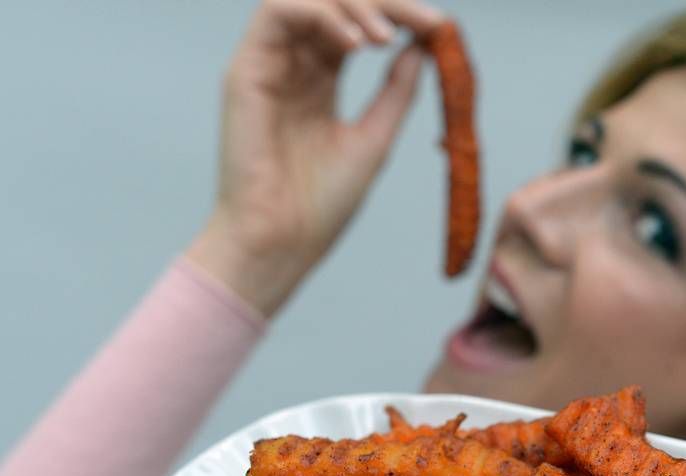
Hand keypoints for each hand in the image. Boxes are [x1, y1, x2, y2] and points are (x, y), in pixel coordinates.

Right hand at [187, 0, 444, 318]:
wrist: (282, 242)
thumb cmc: (320, 205)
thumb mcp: (374, 138)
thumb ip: (396, 91)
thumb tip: (425, 47)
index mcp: (319, 81)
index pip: (357, 24)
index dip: (397, 15)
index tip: (439, 27)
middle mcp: (292, 65)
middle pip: (336, 4)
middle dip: (386, 2)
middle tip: (427, 20)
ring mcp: (267, 64)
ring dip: (355, 6)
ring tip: (388, 37)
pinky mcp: (245, 70)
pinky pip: (279, 12)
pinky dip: (323, 15)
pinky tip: (357, 44)